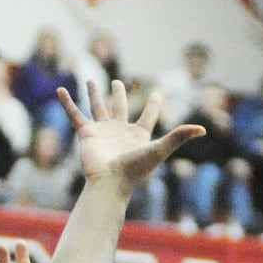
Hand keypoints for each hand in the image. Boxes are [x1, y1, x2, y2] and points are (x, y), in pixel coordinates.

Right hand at [60, 80, 203, 194]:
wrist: (110, 182)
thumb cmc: (135, 169)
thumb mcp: (159, 149)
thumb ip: (179, 137)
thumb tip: (202, 129)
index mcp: (138, 135)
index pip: (148, 116)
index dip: (153, 105)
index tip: (158, 94)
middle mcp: (120, 132)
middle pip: (120, 108)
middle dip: (119, 95)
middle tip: (119, 83)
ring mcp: (102, 132)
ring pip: (98, 108)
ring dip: (94, 94)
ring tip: (91, 79)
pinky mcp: (86, 133)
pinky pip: (75, 114)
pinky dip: (67, 103)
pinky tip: (60, 90)